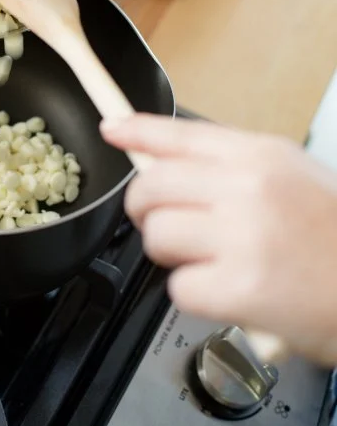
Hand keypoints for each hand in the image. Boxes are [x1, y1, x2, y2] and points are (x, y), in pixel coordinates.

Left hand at [100, 114, 336, 366]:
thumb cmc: (334, 235)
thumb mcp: (292, 177)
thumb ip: (232, 167)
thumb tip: (167, 164)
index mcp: (260, 155)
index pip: (179, 134)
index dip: (137, 130)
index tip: (111, 129)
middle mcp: (247, 187)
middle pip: (150, 188)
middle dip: (148, 211)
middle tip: (169, 226)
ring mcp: (242, 236)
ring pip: (156, 235)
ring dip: (173, 255)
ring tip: (210, 263)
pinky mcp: (241, 288)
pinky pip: (179, 288)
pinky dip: (196, 296)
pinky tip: (229, 293)